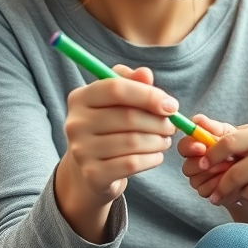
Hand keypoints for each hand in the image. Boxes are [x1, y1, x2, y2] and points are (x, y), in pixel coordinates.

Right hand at [57, 65, 177, 211]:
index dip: (148, 95)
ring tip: (164, 140)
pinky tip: (156, 156)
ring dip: (158, 141)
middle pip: (128, 117)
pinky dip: (152, 159)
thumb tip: (145, 74)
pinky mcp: (92, 174)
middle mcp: (75, 123)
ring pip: (133, 142)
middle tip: (171, 126)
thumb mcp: (118, 101)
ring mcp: (81, 150)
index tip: (171, 105)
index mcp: (80, 97)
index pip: (116, 88)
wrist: (90, 169)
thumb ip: (132, 83)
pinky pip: (131, 164)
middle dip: (159, 122)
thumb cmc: (110, 127)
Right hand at [178, 114, 236, 197]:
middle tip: (223, 160)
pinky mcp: (208, 193)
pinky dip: (218, 186)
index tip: (201, 147)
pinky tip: (230, 180)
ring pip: (195, 181)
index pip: (183, 147)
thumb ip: (213, 128)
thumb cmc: (242, 148)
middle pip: (187, 167)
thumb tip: (196, 119)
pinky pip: (205, 192)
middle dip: (203, 164)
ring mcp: (201, 180)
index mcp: (197, 146)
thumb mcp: (231, 134)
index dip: (189, 147)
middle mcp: (195, 164)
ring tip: (230, 169)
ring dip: (214, 174)